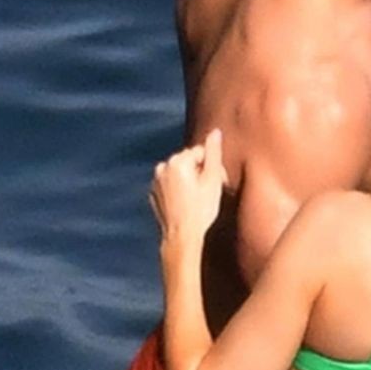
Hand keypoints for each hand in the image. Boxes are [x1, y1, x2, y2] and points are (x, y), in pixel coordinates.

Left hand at [149, 129, 226, 243]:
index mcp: (177, 161)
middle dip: (199, 172)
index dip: (213, 167)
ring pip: (178, 172)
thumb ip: (214, 153)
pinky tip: (185, 204)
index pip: (201, 153)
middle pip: (188, 161)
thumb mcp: (213, 181)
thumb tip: (215, 132)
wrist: (181, 237)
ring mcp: (155, 181)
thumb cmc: (200, 211)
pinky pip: (169, 185)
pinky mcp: (152, 193)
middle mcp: (163, 167)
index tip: (218, 184)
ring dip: (188, 181)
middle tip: (209, 193)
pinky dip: (177, 190)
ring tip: (196, 199)